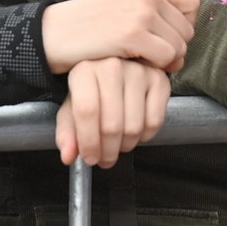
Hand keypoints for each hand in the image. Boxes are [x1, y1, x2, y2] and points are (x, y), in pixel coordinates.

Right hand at [40, 0, 198, 74]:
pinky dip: (156, 68)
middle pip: (188, 29)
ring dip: (166, 61)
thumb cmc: (92, 26)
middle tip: (151, 57)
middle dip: (175, 48)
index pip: (192, 4)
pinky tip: (136, 64)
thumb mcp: (126, 5)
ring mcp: (141, 11)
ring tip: (141, 61)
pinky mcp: (134, 33)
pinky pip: (167, 58)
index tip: (165, 39)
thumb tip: (185, 44)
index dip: (184, 26)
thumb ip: (156, 13)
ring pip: (180, 46)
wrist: (56, 33)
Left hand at [54, 58, 171, 167]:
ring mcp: (138, 72)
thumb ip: (67, 133)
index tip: (90, 158)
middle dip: (107, 151)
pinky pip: (154, 122)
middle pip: (111, 124)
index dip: (88, 142)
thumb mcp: (72, 109)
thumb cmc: (92, 91)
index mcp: (84, 70)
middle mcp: (112, 66)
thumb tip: (68, 156)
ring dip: (125, 146)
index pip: (87, 111)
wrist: (118, 71)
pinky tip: (135, 132)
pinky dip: (144, 137)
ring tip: (118, 144)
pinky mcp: (159, 80)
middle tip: (105, 158)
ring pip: (133, 127)